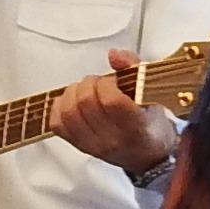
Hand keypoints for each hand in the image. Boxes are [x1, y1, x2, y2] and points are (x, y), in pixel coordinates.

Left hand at [49, 50, 177, 174]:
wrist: (147, 153)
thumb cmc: (150, 123)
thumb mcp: (152, 93)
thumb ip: (134, 68)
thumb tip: (114, 55)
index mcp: (136, 126)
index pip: (111, 101)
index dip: (107, 84)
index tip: (114, 82)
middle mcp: (113, 139)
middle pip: (85, 103)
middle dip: (90, 84)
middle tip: (100, 84)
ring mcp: (93, 145)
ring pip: (68, 112)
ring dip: (73, 93)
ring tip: (86, 91)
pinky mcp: (79, 146)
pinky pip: (57, 124)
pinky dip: (60, 107)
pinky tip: (72, 102)